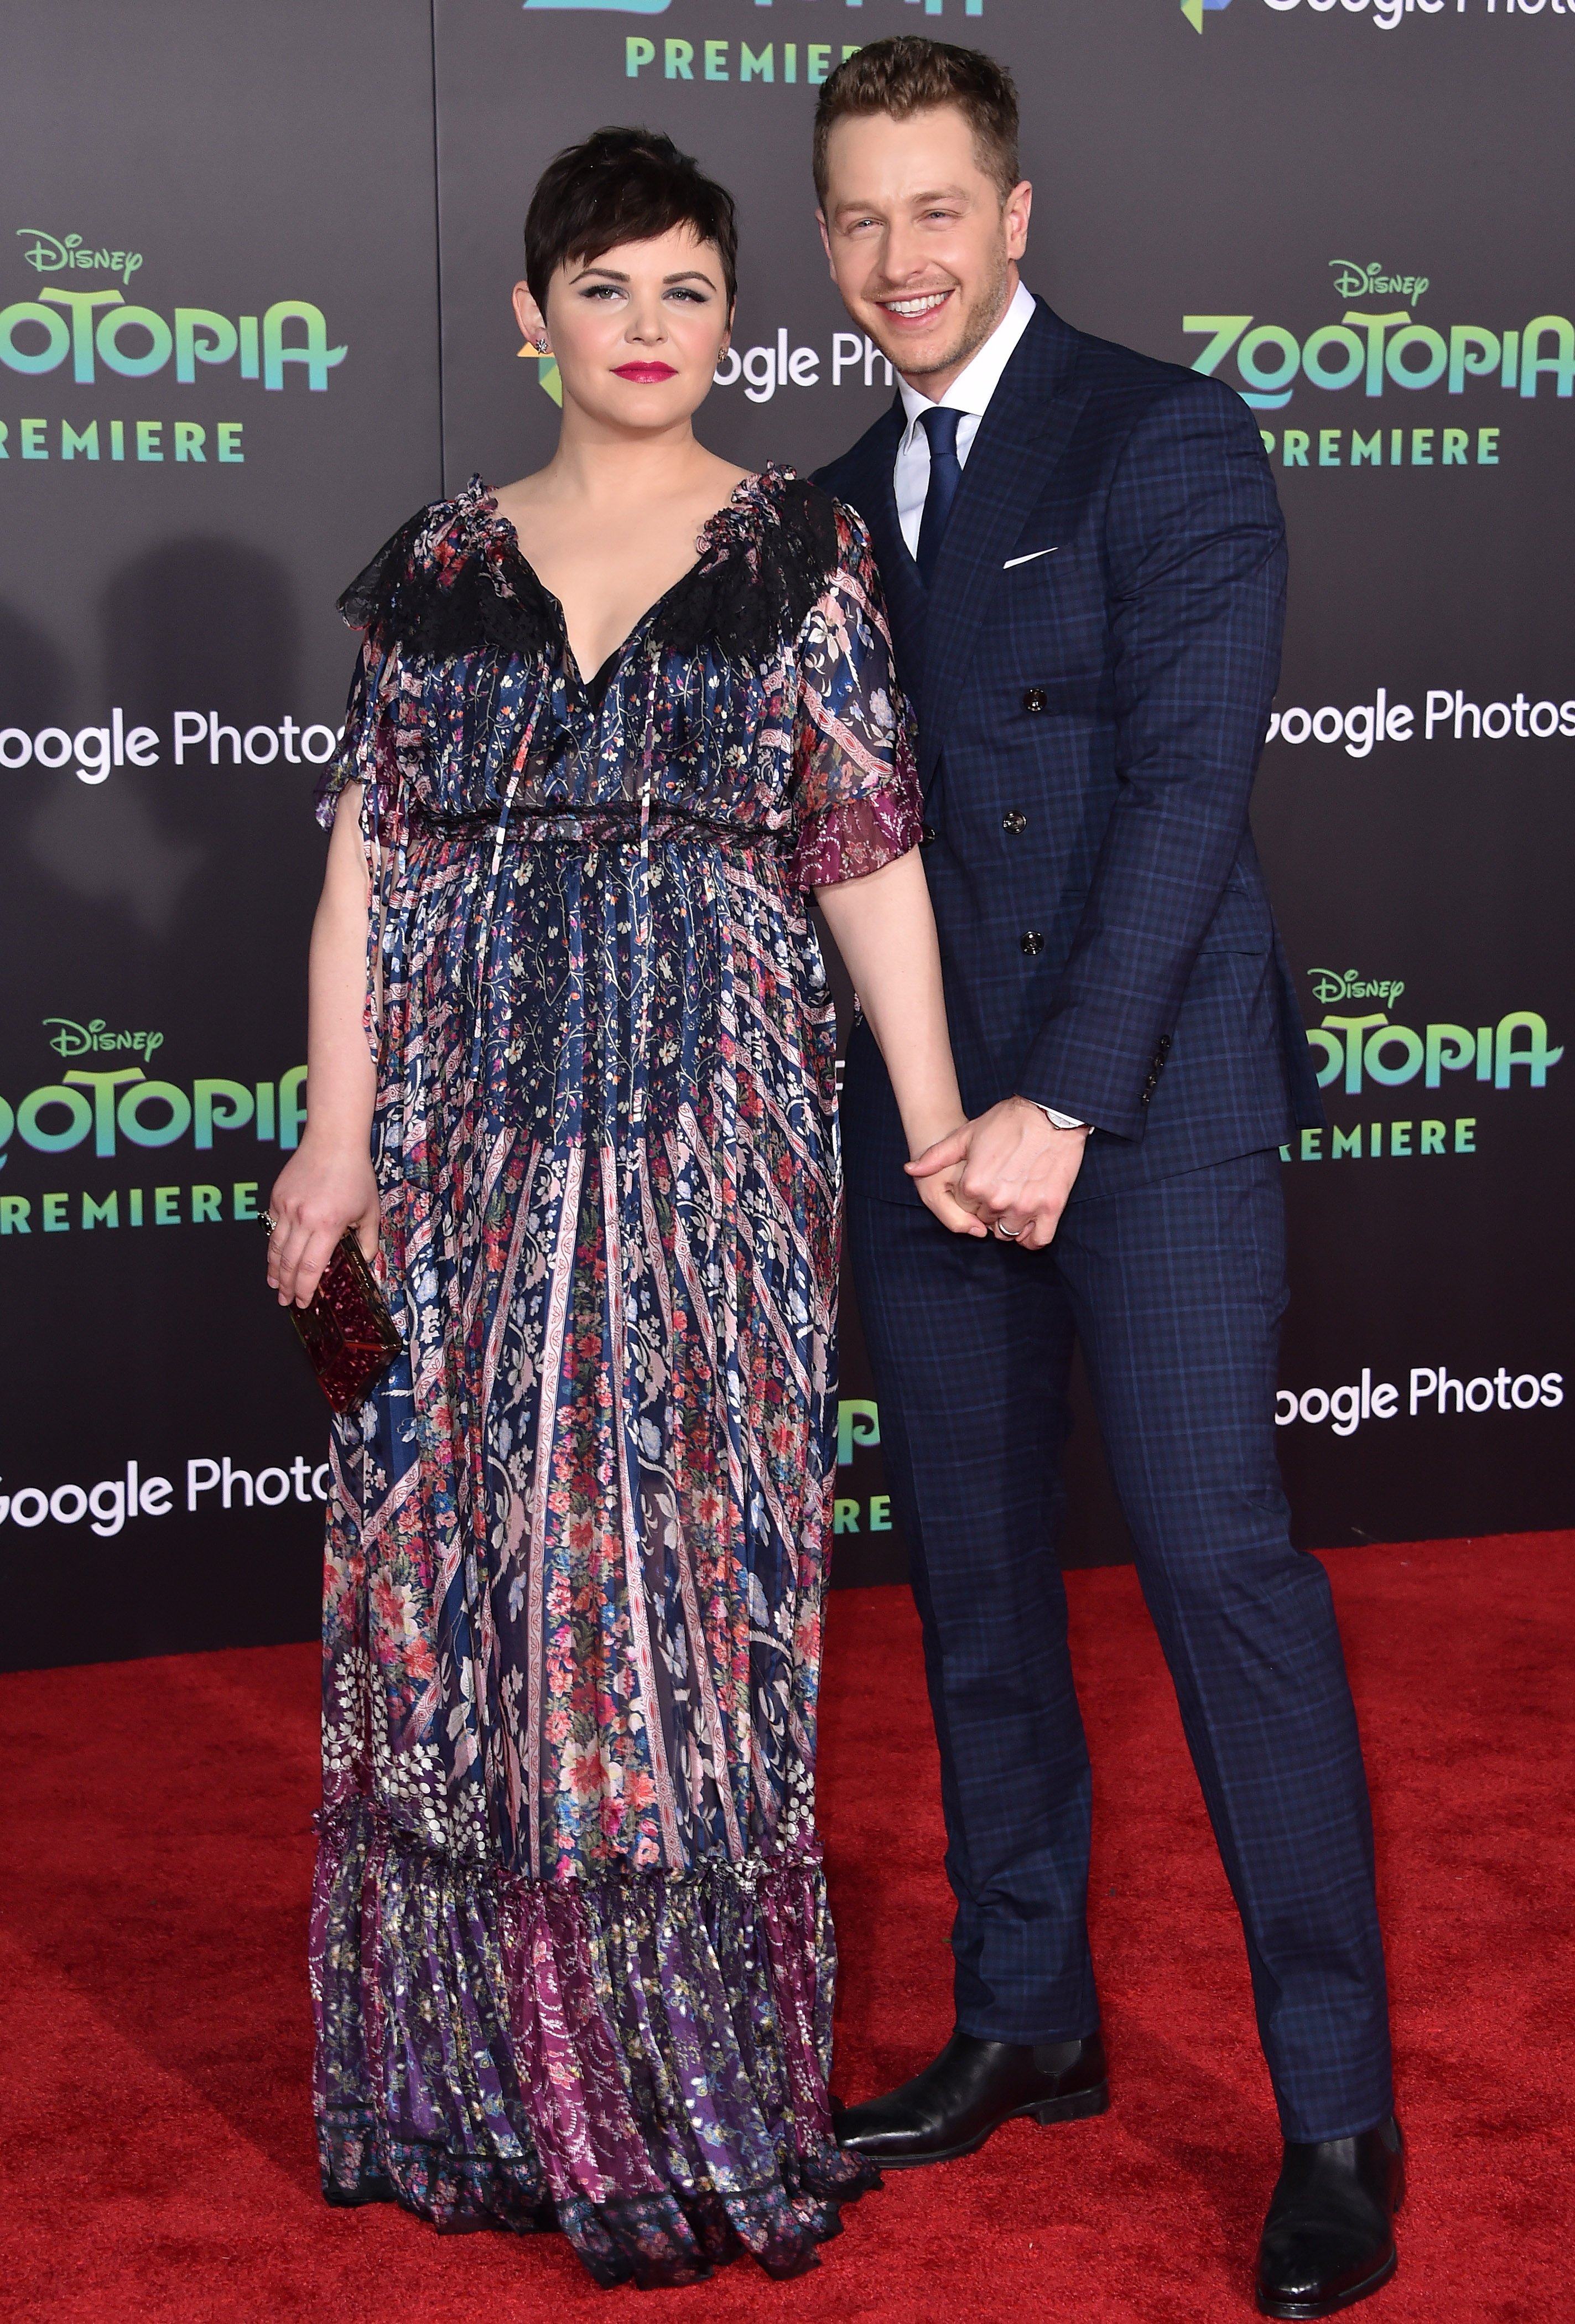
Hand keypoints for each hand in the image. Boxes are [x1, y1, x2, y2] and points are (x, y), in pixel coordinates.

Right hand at [266, 1137, 379, 1307]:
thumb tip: (368, 1269)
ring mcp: (286, 1207)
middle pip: (289, 1263)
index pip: (311, 1269)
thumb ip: (369, 1243)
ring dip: (274, 1270)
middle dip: (286, 1287)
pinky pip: (272, 1228)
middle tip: (286, 1301)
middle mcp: (303, 1218)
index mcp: (327, 1225)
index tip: (303, 1302)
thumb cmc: (355, 1175)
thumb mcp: (370, 1212)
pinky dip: (273, 1246)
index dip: (305, 1290)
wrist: (333, 1141)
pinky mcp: (276, 1198)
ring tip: (275, 1285)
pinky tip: (275, 1257)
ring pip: (275, 1248)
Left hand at [906, 1096, 1088, 1250]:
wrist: (1050, 1112)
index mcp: (974, 1185)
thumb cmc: (1007, 1121)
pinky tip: (1030, 1226)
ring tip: (1014, 1203)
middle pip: (986, 1221)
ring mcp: (1025, 1207)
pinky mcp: (1051, 1208)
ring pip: (1009, 1233)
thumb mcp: (966, 1134)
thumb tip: (911, 1170)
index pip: (964, 1209)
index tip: (982, 1183)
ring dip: (1009, 1223)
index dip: (972, 1197)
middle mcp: (997, 1200)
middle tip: (1000, 1190)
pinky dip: (1032, 1238)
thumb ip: (936, 1156)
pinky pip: (1038, 1240)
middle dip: (989, 1210)